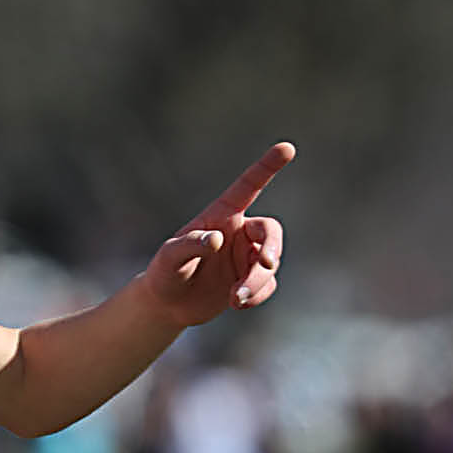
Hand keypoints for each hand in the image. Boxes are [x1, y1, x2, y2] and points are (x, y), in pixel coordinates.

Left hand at [141, 142, 293, 329]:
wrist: (167, 304)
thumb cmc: (165, 272)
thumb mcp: (169, 257)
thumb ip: (191, 245)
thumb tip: (217, 240)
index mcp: (221, 216)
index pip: (248, 187)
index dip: (267, 167)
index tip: (287, 148)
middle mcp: (239, 232)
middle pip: (270, 231)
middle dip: (272, 248)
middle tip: (266, 264)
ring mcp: (247, 256)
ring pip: (269, 264)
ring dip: (256, 282)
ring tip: (235, 299)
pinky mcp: (251, 280)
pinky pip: (267, 285)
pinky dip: (256, 295)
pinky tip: (236, 303)